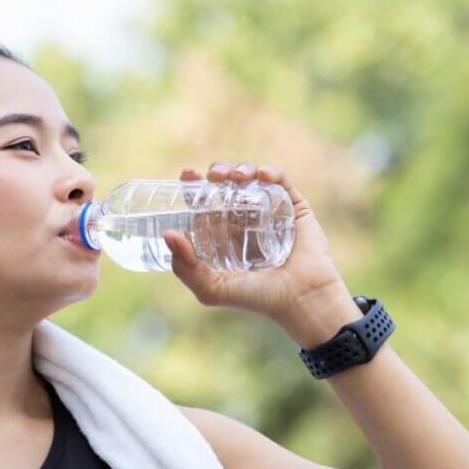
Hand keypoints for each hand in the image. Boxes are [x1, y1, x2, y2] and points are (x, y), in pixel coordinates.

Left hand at [163, 161, 350, 324]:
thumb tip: (168, 234)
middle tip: (214, 175)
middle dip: (218, 173)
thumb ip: (186, 268)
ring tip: (237, 177)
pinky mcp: (295, 207)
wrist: (301, 299)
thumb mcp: (212, 290)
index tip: (187, 174)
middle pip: (227, 185)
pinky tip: (262, 176)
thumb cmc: (257, 298)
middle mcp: (246, 221)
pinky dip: (271, 172)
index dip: (194, 187)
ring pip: (252, 178)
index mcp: (225, 236)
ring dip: (242, 169)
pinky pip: (281, 181)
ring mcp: (271, 211)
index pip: (206, 204)